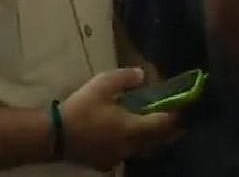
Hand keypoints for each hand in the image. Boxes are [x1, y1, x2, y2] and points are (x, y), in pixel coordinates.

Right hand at [61, 68, 178, 170]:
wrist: (56, 135)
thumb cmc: (81, 108)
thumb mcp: (101, 85)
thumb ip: (124, 78)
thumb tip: (142, 75)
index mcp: (132, 128)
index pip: (163, 124)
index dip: (175, 116)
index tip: (183, 107)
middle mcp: (130, 146)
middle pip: (157, 141)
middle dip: (169, 131)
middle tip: (178, 122)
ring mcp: (118, 157)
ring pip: (142, 149)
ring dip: (151, 139)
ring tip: (153, 127)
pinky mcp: (106, 163)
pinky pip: (127, 153)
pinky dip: (134, 144)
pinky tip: (127, 137)